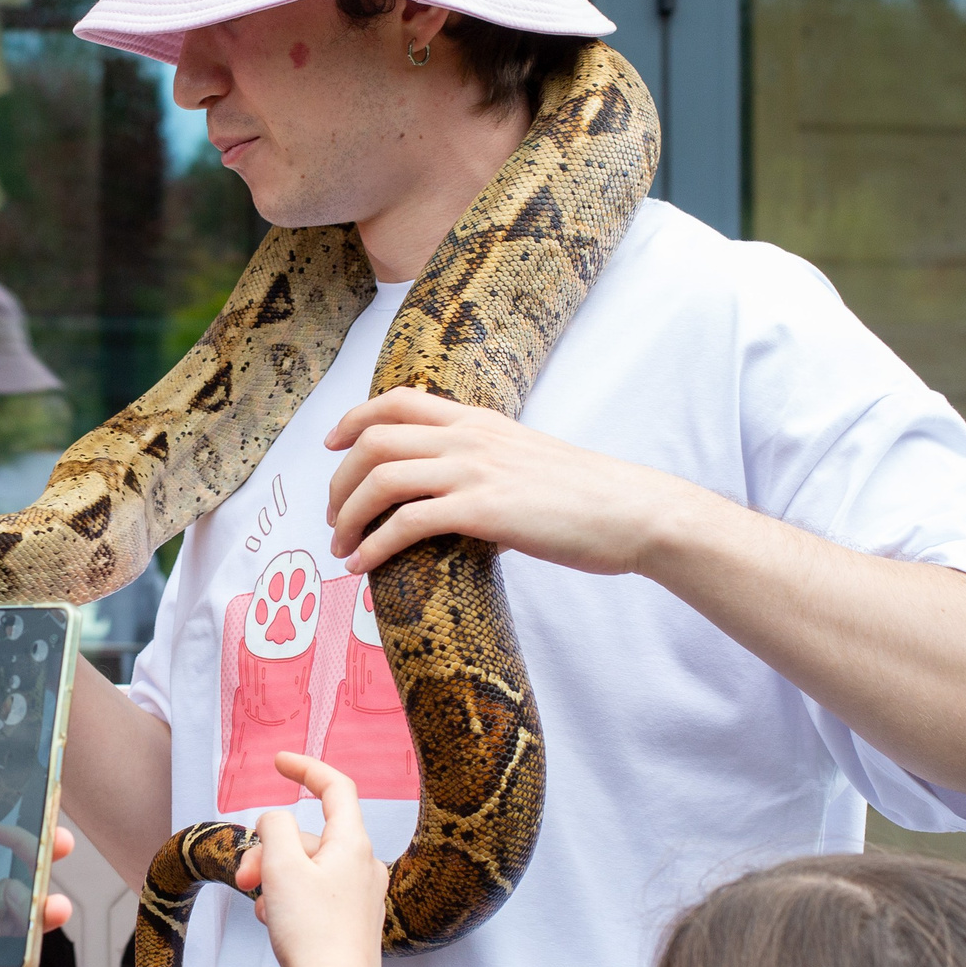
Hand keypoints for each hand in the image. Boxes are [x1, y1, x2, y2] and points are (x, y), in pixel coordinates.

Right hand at [231, 754, 387, 966]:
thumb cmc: (311, 932)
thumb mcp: (281, 867)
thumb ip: (275, 829)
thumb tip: (277, 820)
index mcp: (353, 844)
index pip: (336, 787)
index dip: (306, 768)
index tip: (278, 762)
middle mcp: (365, 866)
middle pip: (311, 837)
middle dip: (271, 850)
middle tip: (245, 879)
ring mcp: (362, 896)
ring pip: (309, 869)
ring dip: (277, 880)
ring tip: (263, 911)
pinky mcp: (353, 924)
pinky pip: (316, 895)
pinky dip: (291, 901)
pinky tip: (276, 925)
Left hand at [323, 387, 708, 576]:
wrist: (633, 511)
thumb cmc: (586, 497)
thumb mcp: (526, 462)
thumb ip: (486, 470)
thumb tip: (456, 508)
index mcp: (479, 421)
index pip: (398, 400)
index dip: (354, 419)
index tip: (331, 445)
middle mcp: (469, 438)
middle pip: (374, 440)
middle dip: (339, 481)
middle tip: (333, 517)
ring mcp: (474, 471)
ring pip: (380, 478)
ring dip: (347, 515)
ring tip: (341, 547)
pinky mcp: (483, 511)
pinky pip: (406, 523)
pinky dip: (374, 545)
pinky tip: (363, 566)